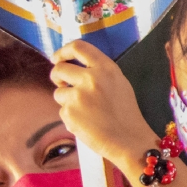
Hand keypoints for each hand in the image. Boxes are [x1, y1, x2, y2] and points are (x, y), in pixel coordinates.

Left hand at [50, 40, 154, 176]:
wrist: (129, 140)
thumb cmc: (126, 113)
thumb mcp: (119, 83)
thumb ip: (98, 72)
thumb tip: (72, 66)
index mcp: (106, 68)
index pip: (78, 47)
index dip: (63, 51)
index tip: (57, 58)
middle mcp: (91, 78)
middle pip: (60, 68)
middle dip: (57, 76)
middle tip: (62, 84)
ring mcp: (78, 96)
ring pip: (59, 92)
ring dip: (66, 100)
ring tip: (85, 111)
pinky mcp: (69, 113)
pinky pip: (62, 110)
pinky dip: (71, 117)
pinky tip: (86, 123)